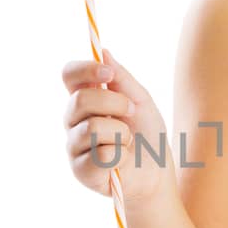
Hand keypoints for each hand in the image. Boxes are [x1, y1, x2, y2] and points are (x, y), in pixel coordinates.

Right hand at [61, 46, 174, 204]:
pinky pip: (101, 154)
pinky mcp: (81, 170)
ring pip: (92, 128)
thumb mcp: (141, 102)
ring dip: (121, 133)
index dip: (85, 70)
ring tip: (127, 142)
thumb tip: (103, 53)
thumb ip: (122, 80)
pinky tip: (122, 162)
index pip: (69, 76)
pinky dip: (121, 155)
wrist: (157, 174)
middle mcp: (74, 121)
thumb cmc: (147, 137)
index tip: (109, 75)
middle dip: (114, 103)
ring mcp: (74, 146)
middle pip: (80, 99)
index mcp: (85, 101)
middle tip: (131, 113)